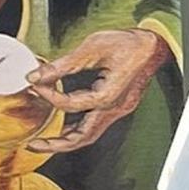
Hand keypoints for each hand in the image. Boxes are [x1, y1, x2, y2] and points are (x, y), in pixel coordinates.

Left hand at [25, 27, 172, 152]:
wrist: (153, 45)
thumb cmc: (129, 44)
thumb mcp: (91, 49)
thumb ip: (62, 65)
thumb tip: (36, 76)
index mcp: (110, 95)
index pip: (72, 105)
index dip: (49, 96)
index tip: (36, 84)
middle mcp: (117, 107)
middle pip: (85, 136)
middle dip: (58, 144)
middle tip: (35, 145)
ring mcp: (120, 109)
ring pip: (91, 134)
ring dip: (68, 140)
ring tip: (47, 142)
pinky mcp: (119, 106)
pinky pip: (97, 124)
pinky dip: (79, 130)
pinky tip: (66, 128)